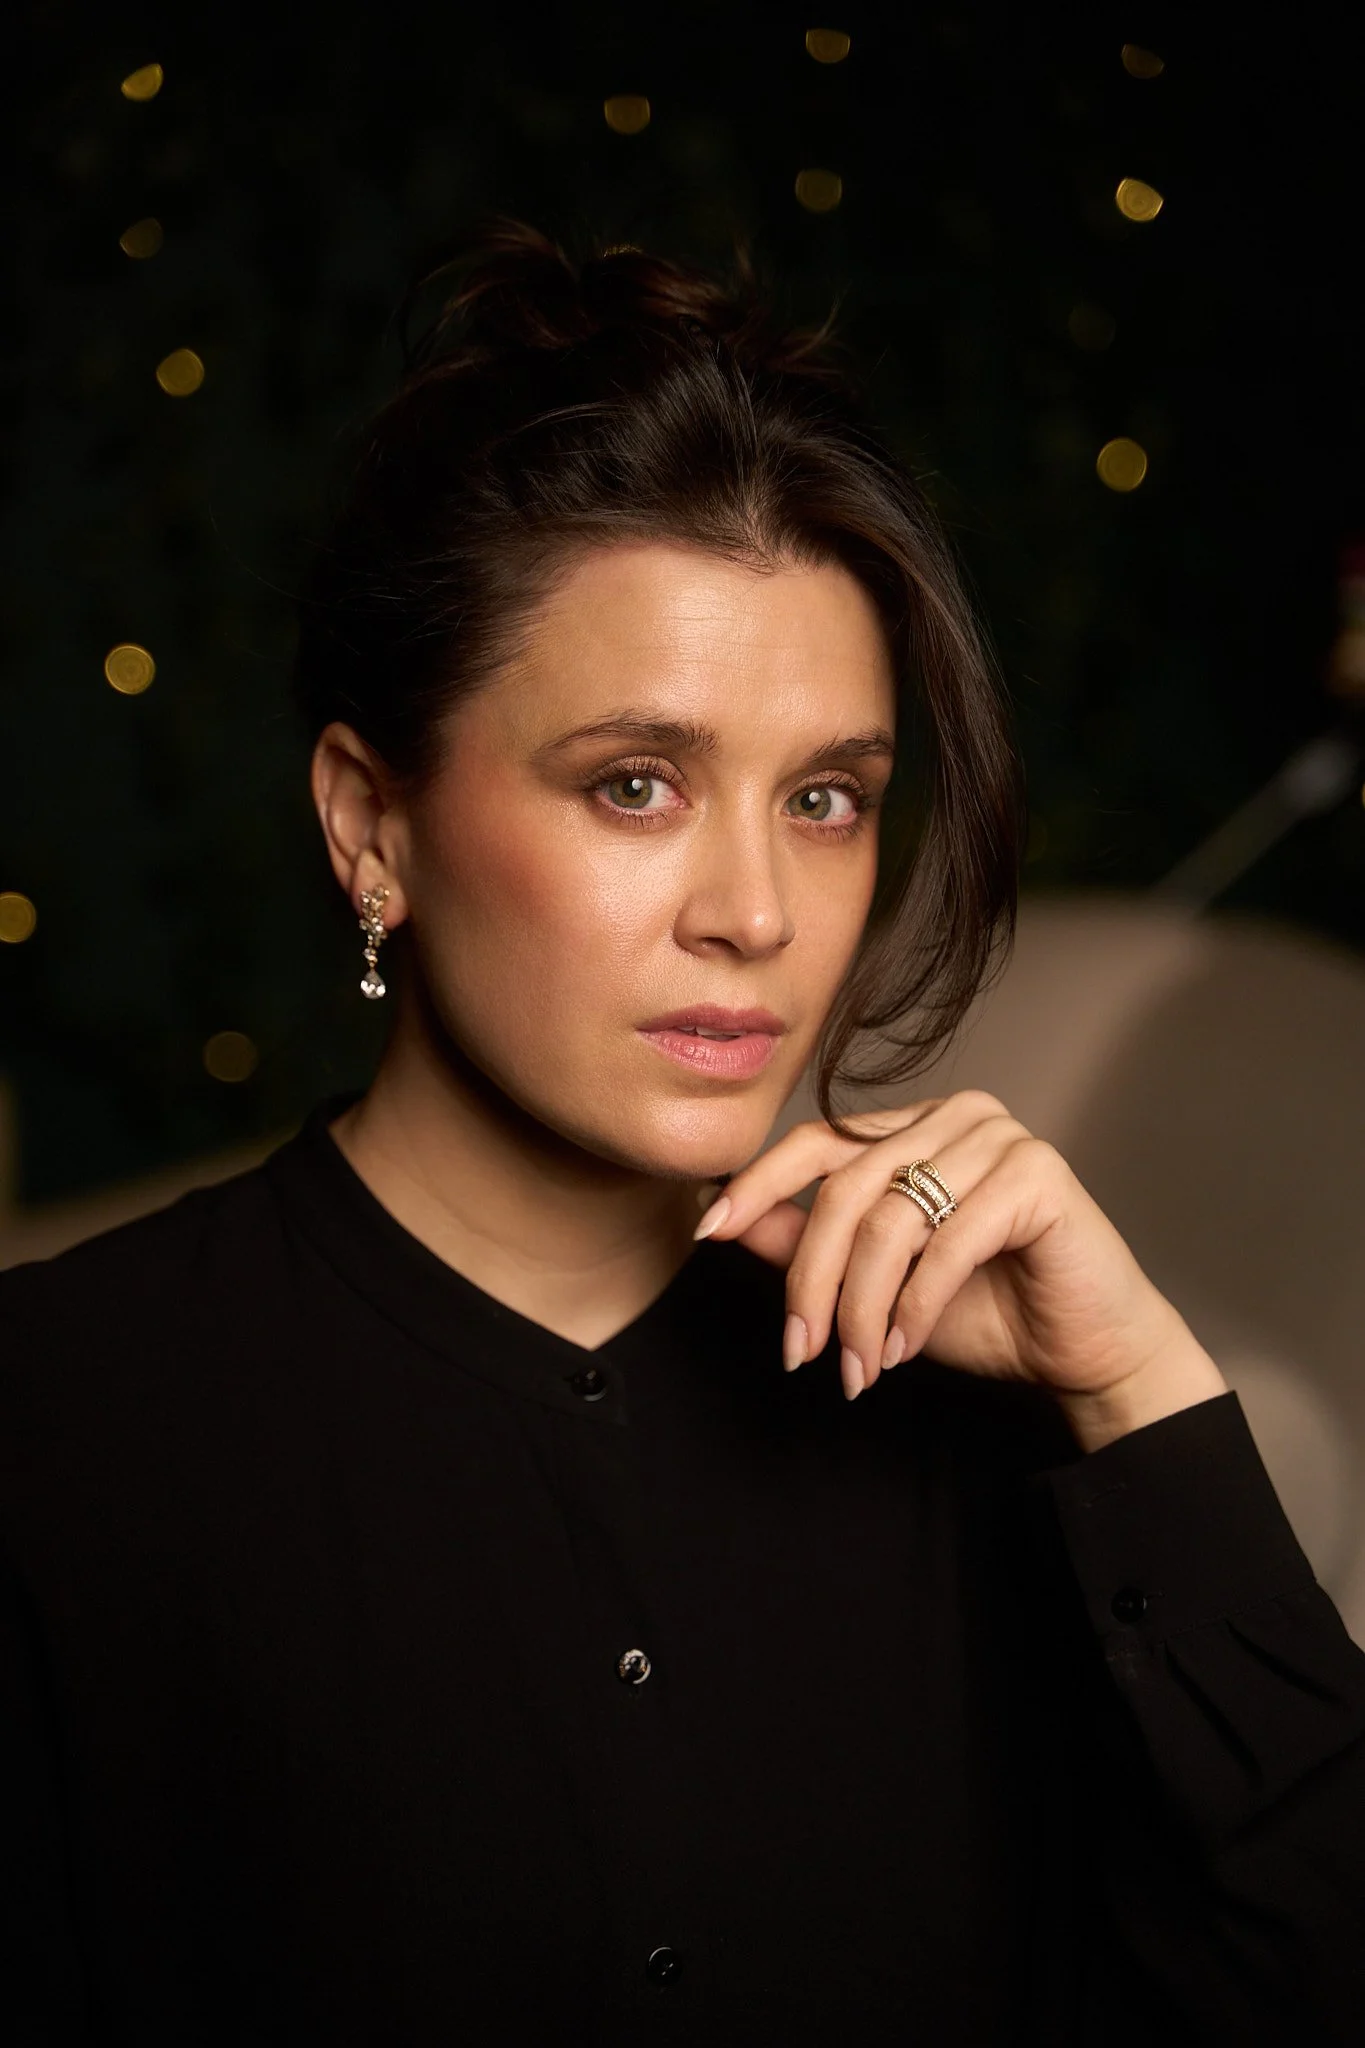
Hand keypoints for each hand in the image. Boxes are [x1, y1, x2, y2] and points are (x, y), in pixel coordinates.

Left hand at [694, 1091, 1228, 1444]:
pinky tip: (903, 1348)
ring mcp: (1001, 1136)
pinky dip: (915, 1305)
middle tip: (800, 1352)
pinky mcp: (1038, 1174)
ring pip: (889, 1220)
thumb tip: (729, 1221)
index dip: (757, 1185)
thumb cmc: (988, 1312)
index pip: (816, 1141)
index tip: (707, 1231)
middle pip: (845, 1188)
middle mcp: (956, 1115)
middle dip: (812, 1281)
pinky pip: (946, 1242)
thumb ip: (812, 1244)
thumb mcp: (877, 1282)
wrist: (1086, 1352)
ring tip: (858, 1367)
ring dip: (861, 1306)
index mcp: (915, 1126)